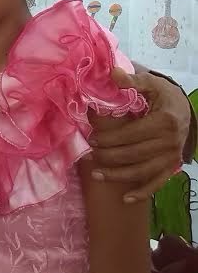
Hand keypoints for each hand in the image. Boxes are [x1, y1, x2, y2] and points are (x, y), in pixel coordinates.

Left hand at [89, 68, 189, 201]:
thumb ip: (132, 81)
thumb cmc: (161, 94)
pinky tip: (126, 199)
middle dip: (110, 157)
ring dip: (119, 176)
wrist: (182, 108)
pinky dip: (143, 192)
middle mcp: (170, 142)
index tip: (92, 139)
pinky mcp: (172, 166)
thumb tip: (113, 73)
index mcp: (164, 121)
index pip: (132, 134)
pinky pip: (157, 182)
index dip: (110, 139)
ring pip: (143, 171)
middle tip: (90, 156)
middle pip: (135, 154)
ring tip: (96, 175)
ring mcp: (172, 156)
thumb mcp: (149, 83)